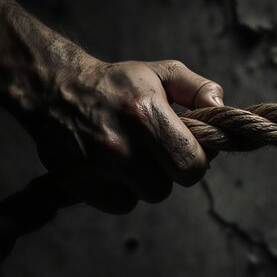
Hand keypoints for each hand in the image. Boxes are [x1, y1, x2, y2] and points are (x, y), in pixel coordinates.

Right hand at [27, 54, 223, 213]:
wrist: (55, 87)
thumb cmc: (119, 83)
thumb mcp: (163, 72)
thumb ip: (199, 89)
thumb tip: (221, 111)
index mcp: (145, 112)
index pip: (192, 166)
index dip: (197, 158)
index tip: (188, 145)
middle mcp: (119, 142)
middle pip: (166, 187)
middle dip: (169, 171)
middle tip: (158, 150)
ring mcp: (95, 165)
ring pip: (144, 196)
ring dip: (144, 180)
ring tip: (132, 153)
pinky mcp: (75, 181)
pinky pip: (120, 204)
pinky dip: (121, 190)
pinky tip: (112, 165)